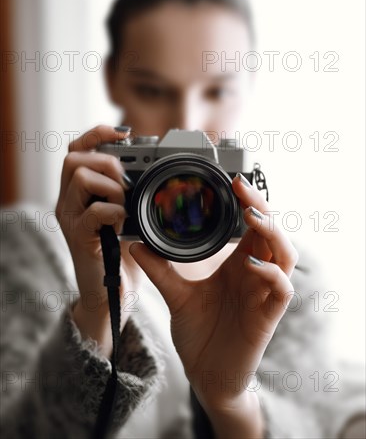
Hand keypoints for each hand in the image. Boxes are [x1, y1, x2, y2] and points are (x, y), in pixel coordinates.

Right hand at [56, 125, 140, 354]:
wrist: (110, 295)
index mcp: (78, 192)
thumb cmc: (121, 254)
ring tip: (125, 204)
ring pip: (80, 177)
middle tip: (125, 182)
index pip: (76, 149)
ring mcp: (70, 219)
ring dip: (111, 185)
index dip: (97, 134)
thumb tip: (152, 166)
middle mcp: (67, 202)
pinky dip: (114, 210)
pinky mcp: (78, 238)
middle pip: (73, 157)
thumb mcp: (125, 214)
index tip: (123, 134)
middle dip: (106, 161)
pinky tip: (124, 222)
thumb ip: (128, 191)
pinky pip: (93, 211)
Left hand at [129, 174, 297, 415]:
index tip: (233, 182)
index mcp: (238, 264)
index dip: (248, 203)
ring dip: (272, 233)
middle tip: (243, 189)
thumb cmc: (200, 333)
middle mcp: (255, 274)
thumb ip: (160, 269)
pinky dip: (272, 272)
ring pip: (285, 254)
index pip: (252, 226)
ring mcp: (264, 293)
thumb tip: (136, 244)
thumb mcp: (176, 295)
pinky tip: (252, 264)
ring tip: (251, 217)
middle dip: (261, 207)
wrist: (207, 376)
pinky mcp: (268, 316)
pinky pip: (282, 288)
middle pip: (272, 232)